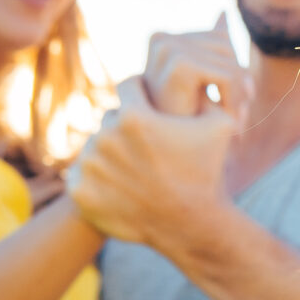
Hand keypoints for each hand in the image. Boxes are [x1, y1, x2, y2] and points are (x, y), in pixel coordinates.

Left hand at [66, 74, 239, 249]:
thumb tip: (202, 74)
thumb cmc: (207, 172)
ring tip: (136, 168)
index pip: (129, 87)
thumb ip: (205, 92)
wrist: (192, 225)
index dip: (144, 94)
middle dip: (128, 127)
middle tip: (148, 147)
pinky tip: (122, 184)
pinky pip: (83, 172)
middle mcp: (105, 137)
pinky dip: (98, 178)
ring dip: (112, 152)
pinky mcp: (80, 191)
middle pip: (111, 118)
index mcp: (133, 115)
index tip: (152, 109)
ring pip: (97, 145)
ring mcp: (90, 165)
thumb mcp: (219, 124)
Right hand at [142, 15, 251, 120]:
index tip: (240, 99)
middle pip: (226, 46)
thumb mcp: (201, 80)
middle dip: (239, 81)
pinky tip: (230, 122)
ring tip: (236, 122)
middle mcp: (161, 38)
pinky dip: (235, 101)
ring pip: (230, 61)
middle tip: (241, 116)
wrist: (167, 155)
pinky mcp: (179, 65)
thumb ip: (210, 46)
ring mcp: (167, 49)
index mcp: (163, 38)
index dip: (233, 70)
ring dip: (239, 95)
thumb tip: (223, 12)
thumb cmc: (182, 122)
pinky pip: (228, 75)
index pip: (218, 39)